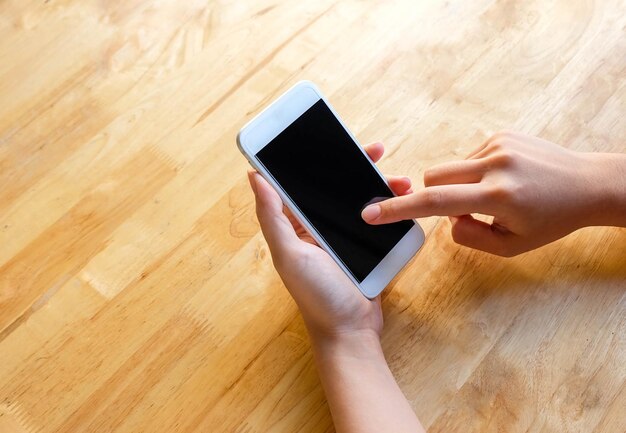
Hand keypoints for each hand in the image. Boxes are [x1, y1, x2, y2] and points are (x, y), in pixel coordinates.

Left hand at [248, 143, 411, 340]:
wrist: (352, 330)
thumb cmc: (316, 296)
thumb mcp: (290, 254)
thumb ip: (272, 217)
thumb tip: (254, 176)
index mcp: (293, 226)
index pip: (299, 183)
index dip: (312, 160)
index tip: (330, 139)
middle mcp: (315, 228)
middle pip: (332, 187)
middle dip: (353, 166)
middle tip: (374, 150)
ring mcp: (340, 236)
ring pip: (357, 199)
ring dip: (376, 184)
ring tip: (399, 178)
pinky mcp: (363, 246)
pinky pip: (374, 217)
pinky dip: (388, 205)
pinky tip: (402, 198)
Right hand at [362, 131, 625, 255]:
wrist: (587, 184)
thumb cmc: (552, 220)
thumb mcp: (511, 247)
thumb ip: (469, 237)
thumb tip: (446, 219)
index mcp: (498, 196)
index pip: (435, 203)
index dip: (398, 209)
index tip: (371, 213)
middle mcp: (495, 165)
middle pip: (433, 178)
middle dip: (436, 196)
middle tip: (468, 210)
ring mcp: (498, 144)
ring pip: (450, 168)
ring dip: (460, 186)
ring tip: (497, 194)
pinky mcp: (501, 134)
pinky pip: (467, 157)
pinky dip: (475, 173)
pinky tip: (504, 179)